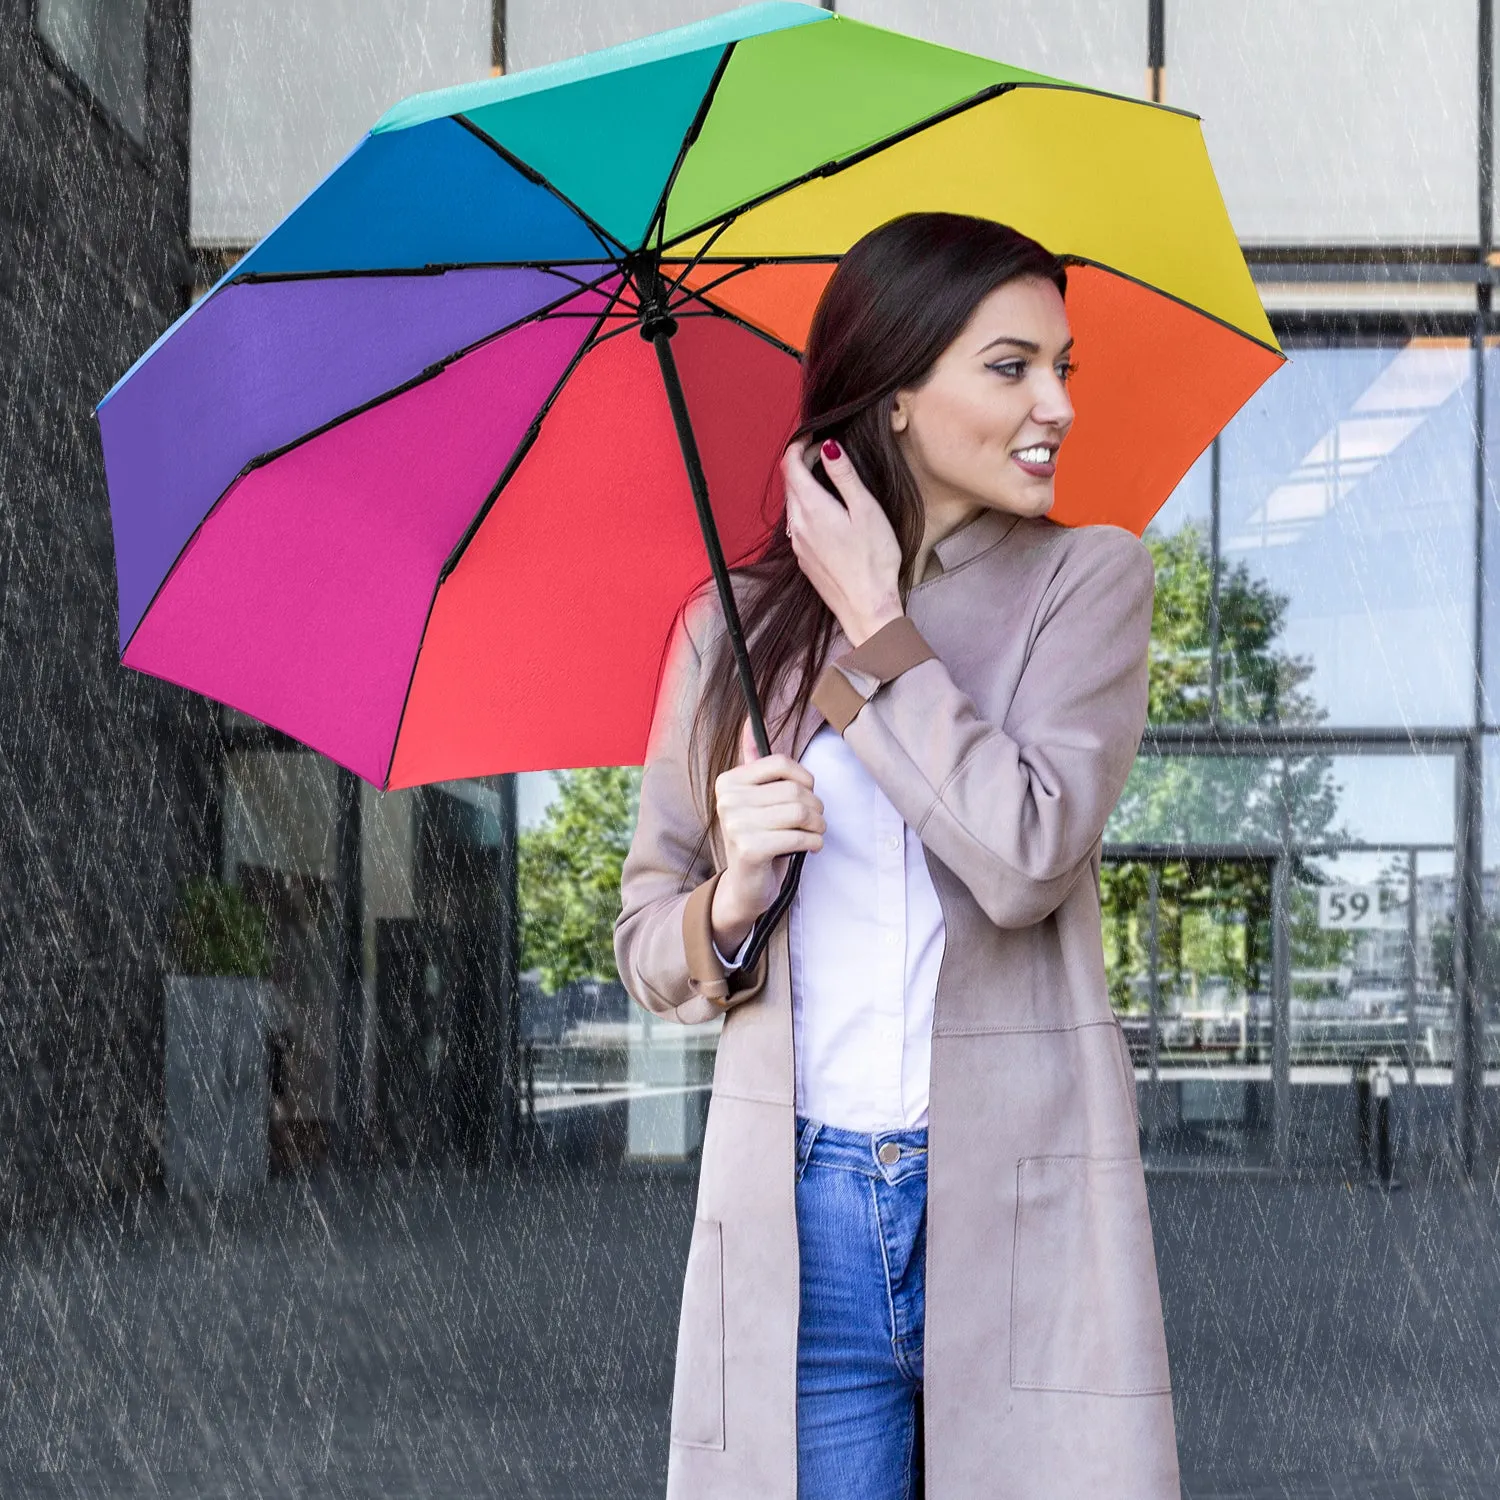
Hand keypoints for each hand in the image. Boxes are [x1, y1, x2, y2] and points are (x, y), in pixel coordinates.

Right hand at [711, 719, 824, 955]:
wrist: (746, 887)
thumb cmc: (759, 838)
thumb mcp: (756, 799)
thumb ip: (755, 763)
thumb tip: (748, 722)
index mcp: (729, 782)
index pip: (780, 762)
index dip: (804, 778)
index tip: (806, 794)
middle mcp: (728, 800)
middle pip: (795, 790)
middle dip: (816, 808)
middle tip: (814, 822)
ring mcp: (736, 825)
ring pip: (800, 813)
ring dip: (818, 826)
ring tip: (813, 834)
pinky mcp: (750, 849)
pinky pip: (799, 837)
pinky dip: (813, 844)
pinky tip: (808, 848)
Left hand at [782, 438, 904, 644]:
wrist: (866, 607)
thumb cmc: (874, 560)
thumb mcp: (865, 510)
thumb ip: (844, 476)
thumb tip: (828, 448)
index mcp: (811, 508)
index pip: (790, 466)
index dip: (798, 446)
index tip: (814, 437)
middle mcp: (798, 525)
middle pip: (789, 484)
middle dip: (801, 463)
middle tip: (824, 454)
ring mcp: (798, 544)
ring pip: (792, 504)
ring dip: (804, 486)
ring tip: (826, 479)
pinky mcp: (804, 559)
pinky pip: (798, 525)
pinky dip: (806, 508)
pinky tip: (826, 512)